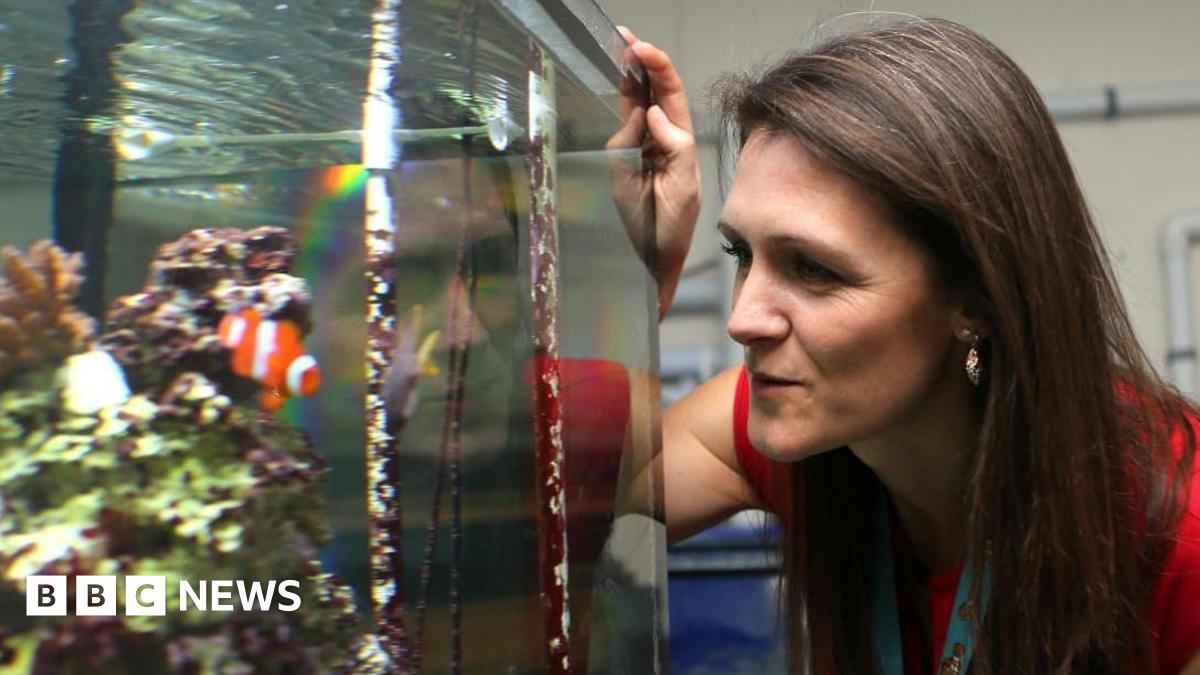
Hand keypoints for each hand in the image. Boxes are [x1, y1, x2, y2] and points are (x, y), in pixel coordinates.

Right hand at [608, 27, 701, 318]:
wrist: (653, 261)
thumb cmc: (672, 229)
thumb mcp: (683, 188)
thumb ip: (673, 149)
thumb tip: (654, 113)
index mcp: (679, 141)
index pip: (670, 95)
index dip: (658, 68)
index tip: (642, 49)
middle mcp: (658, 140)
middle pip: (650, 92)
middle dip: (640, 61)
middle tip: (625, 36)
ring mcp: (636, 151)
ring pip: (631, 107)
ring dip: (628, 80)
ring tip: (623, 52)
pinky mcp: (618, 165)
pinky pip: (618, 135)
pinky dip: (622, 118)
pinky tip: (626, 117)